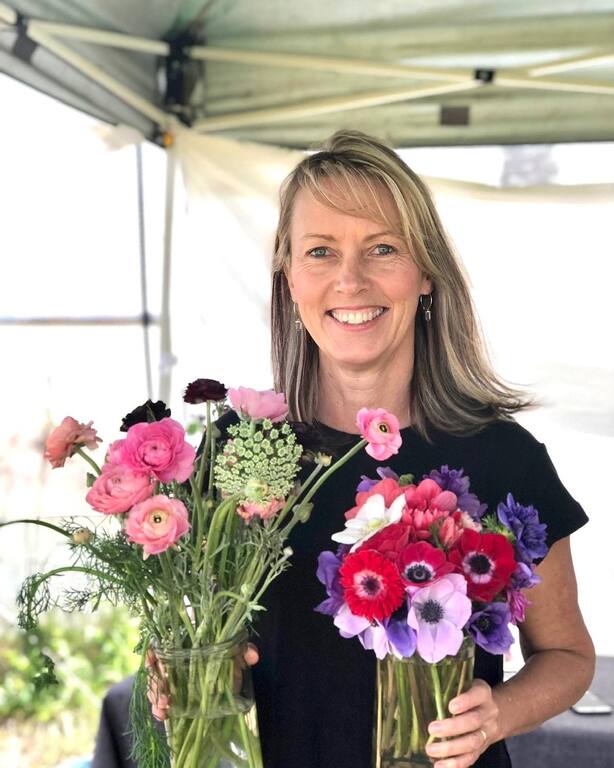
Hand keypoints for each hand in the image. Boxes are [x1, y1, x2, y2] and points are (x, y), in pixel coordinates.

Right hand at [145, 643, 259, 720]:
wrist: (231, 681)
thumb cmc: (230, 661)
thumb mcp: (236, 655)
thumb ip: (243, 651)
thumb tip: (252, 656)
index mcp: (186, 645)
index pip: (162, 644)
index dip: (154, 652)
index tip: (152, 661)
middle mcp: (176, 661)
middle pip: (156, 668)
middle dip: (156, 682)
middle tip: (163, 697)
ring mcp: (174, 680)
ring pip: (156, 686)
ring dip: (156, 698)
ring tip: (163, 709)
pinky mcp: (175, 697)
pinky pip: (162, 702)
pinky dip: (160, 710)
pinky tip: (162, 715)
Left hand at [425, 679, 498, 767]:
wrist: (497, 714)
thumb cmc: (471, 695)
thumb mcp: (466, 684)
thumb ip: (452, 685)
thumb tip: (423, 687)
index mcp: (483, 694)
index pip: (477, 695)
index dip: (465, 701)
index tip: (450, 706)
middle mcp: (488, 713)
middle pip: (474, 722)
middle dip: (452, 727)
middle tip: (432, 729)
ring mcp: (486, 733)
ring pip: (472, 742)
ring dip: (451, 748)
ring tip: (431, 750)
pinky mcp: (482, 749)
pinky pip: (471, 758)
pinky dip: (456, 763)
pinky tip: (440, 765)